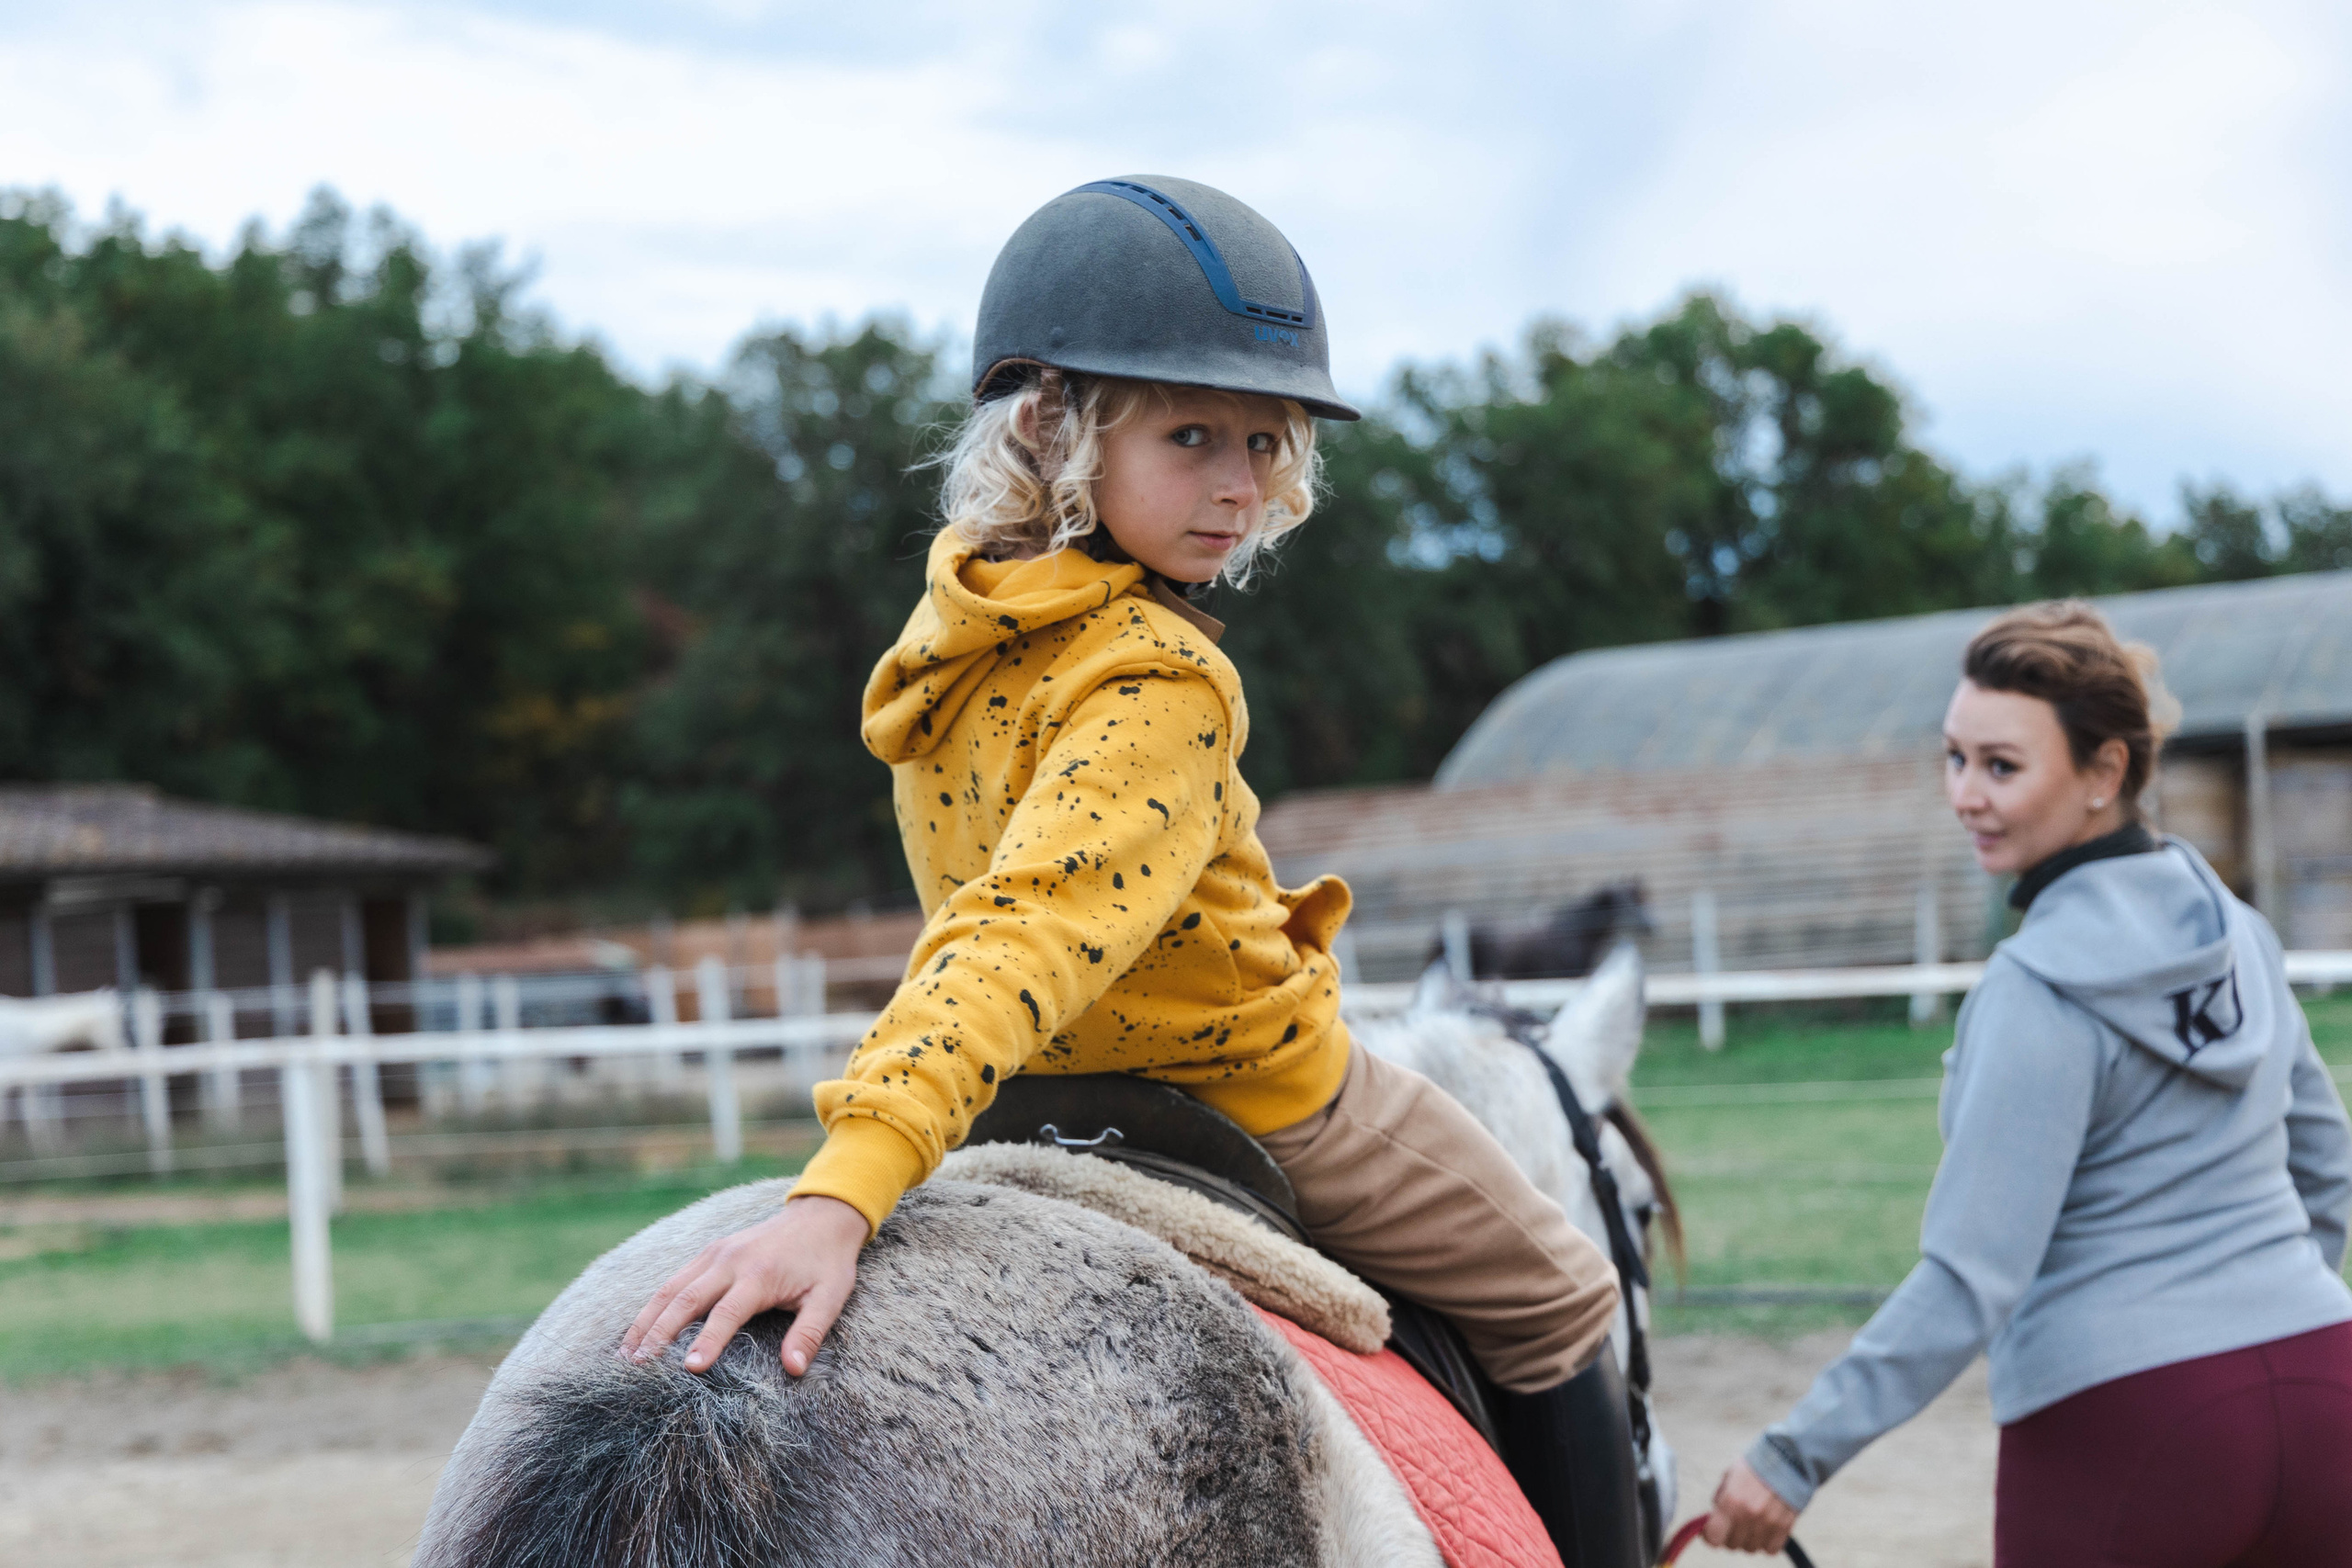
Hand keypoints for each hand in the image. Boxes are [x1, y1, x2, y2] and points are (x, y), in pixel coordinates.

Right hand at [620, 1194, 867, 1375]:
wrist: (821, 1216)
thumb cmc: (827, 1263)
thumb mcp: (830, 1297)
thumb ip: (810, 1332)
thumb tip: (794, 1369)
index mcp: (760, 1274)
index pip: (728, 1312)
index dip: (709, 1341)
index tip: (689, 1369)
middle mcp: (730, 1261)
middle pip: (686, 1299)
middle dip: (659, 1333)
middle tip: (635, 1368)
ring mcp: (715, 1253)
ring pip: (670, 1288)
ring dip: (646, 1320)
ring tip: (625, 1355)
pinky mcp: (708, 1252)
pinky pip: (674, 1280)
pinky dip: (653, 1306)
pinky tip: (639, 1330)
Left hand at [1704, 1458, 1798, 1553]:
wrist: (1789, 1457)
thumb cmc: (1757, 1464)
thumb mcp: (1730, 1474)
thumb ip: (1720, 1497)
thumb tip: (1713, 1516)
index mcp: (1731, 1501)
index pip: (1714, 1537)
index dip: (1709, 1536)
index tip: (1710, 1531)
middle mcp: (1749, 1515)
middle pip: (1732, 1544)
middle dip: (1729, 1535)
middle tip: (1732, 1523)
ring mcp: (1768, 1523)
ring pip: (1751, 1548)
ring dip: (1748, 1539)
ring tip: (1750, 1523)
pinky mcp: (1785, 1527)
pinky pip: (1770, 1549)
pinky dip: (1766, 1542)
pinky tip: (1765, 1529)